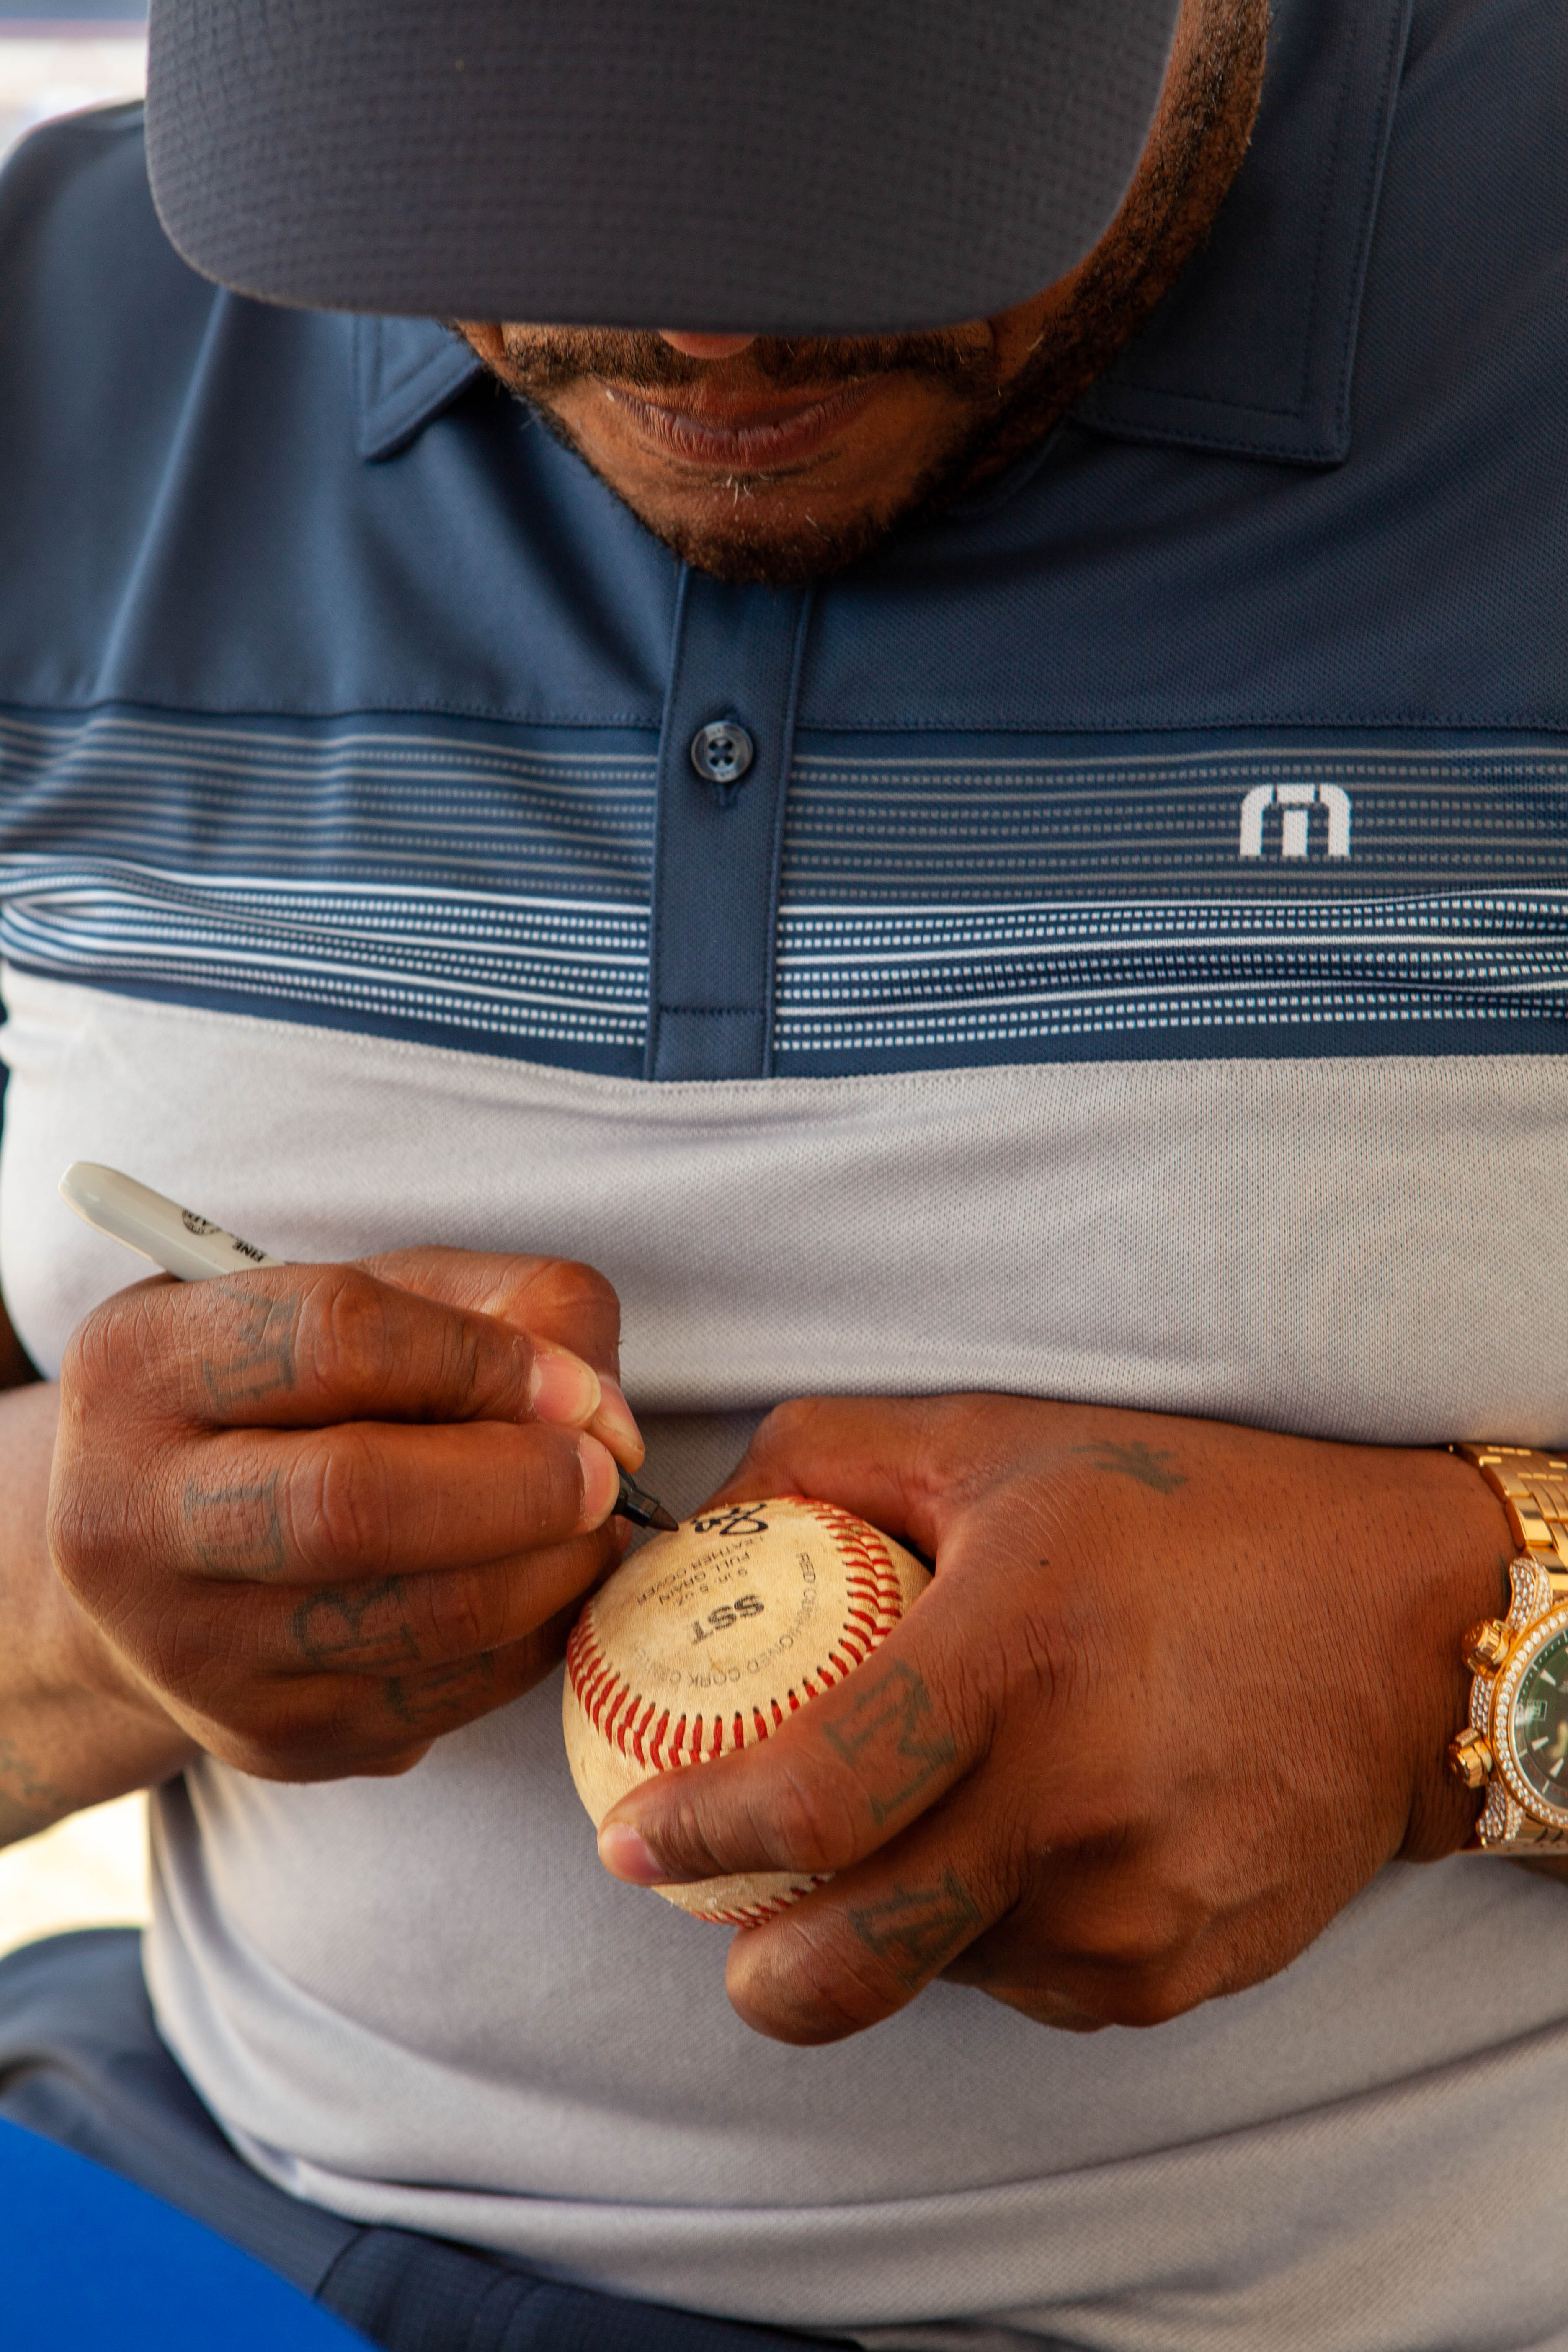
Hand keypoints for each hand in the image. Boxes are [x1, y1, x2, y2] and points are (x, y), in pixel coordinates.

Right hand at [48, 1249, 638, 1780]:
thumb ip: (502, 1306)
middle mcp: (134, 1517)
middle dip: (520, 1485)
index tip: (575, 1387)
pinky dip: (530, 1641)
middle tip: (605, 1473)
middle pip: (355, 1504)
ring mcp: (192, 1649)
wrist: (158, 1558)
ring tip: (592, 1527)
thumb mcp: (367, 1297)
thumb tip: (603, 1409)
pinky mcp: (266, 1740)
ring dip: (549, 1570)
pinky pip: (442, 1698)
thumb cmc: (289, 1397)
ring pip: (419, 1618)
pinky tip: (546, 1589)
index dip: (485, 1360)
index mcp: (143, 1368)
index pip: (336, 1341)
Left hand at [597, 1395, 1511, 2041]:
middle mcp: (1076, 1799)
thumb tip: (694, 1519)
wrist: (1407, 1626)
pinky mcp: (1182, 1970)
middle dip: (755, 1975)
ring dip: (888, 1933)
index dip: (698, 1837)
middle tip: (719, 1921)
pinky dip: (990, 1936)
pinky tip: (1024, 1844)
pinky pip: (1030, 1984)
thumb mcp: (1003, 1439)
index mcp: (1018, 1653)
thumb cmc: (1194, 1515)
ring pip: (937, 1973)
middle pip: (854, 1956)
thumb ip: (829, 1456)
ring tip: (910, 1839)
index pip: (817, 1798)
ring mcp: (1134, 1904)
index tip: (632, 1844)